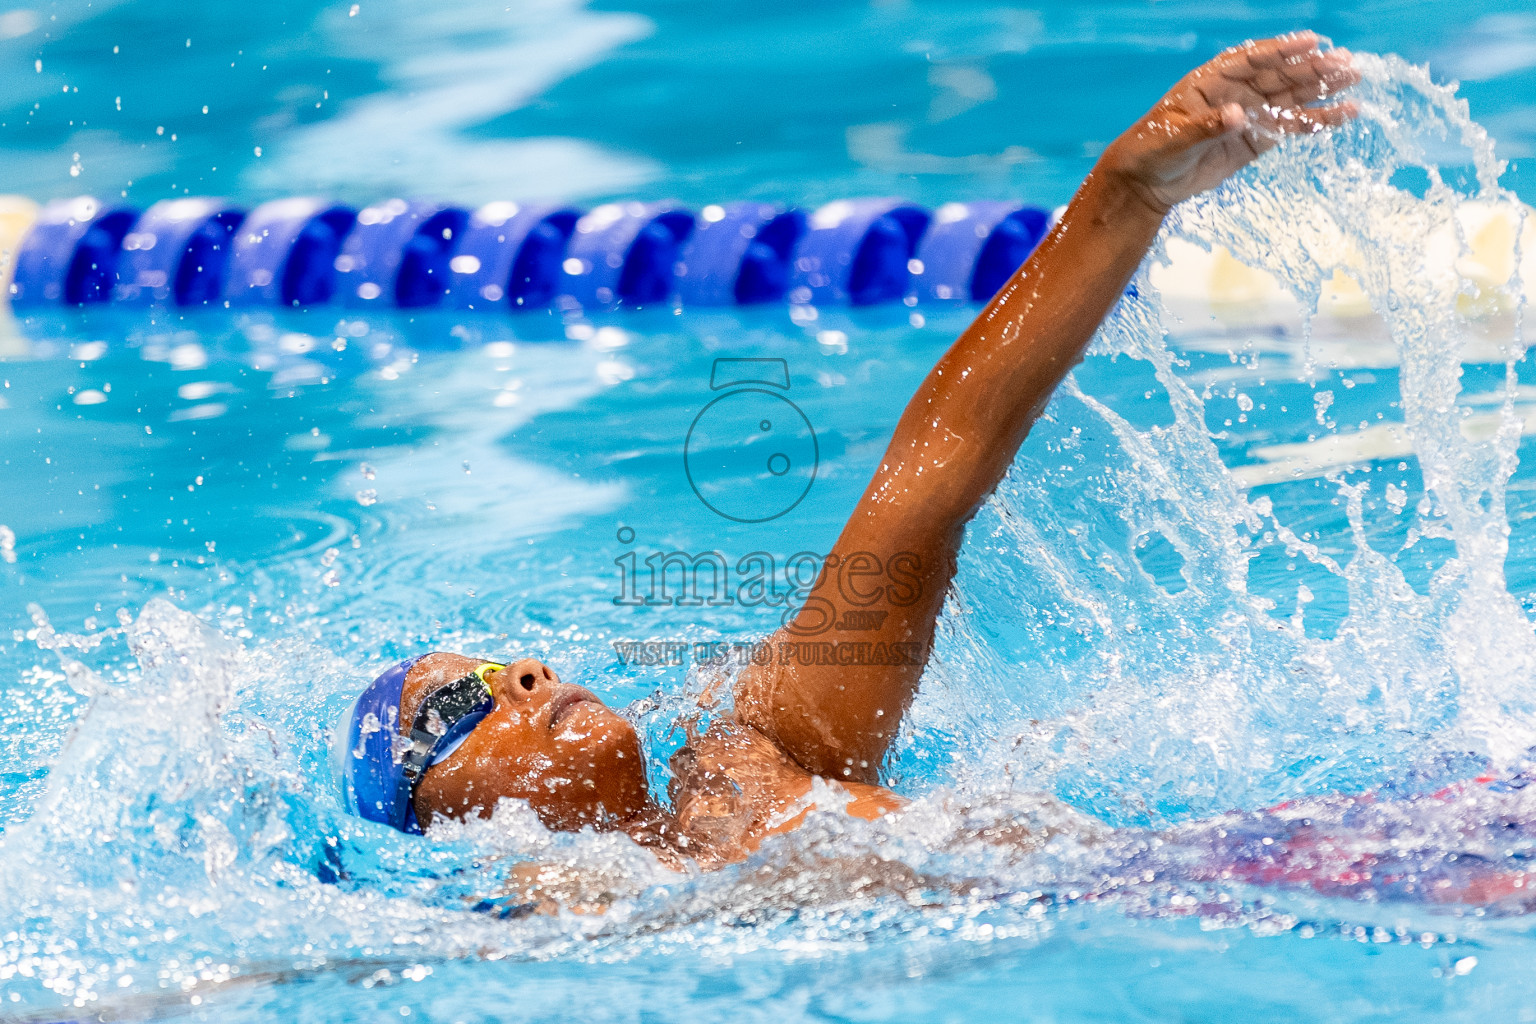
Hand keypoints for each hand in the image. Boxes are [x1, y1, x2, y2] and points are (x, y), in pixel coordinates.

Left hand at [1100, 32, 1359, 215]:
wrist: (1146, 183)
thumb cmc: (1150, 151)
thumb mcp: (1174, 139)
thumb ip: (1206, 127)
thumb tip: (1237, 116)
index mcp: (1211, 82)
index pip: (1251, 59)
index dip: (1282, 50)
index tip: (1312, 41)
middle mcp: (1233, 93)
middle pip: (1278, 77)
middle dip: (1312, 69)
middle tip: (1346, 63)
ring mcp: (1247, 116)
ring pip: (1289, 98)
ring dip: (1320, 89)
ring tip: (1353, 78)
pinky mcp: (1254, 141)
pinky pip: (1289, 127)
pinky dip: (1316, 121)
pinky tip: (1343, 113)